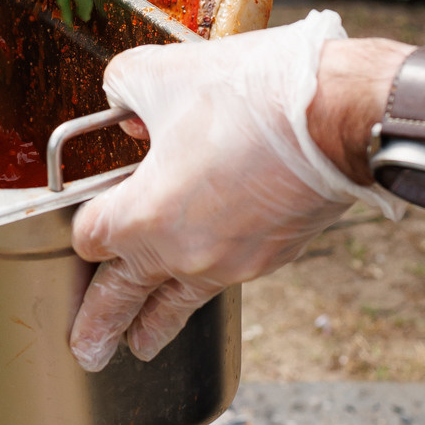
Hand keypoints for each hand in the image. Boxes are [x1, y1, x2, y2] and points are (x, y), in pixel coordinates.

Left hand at [67, 14, 406, 371]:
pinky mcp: (273, 258)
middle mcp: (182, 254)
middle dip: (104, 325)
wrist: (341, 116)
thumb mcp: (164, 72)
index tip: (84, 231)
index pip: (91, 241)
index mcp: (143, 217)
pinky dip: (212, 273)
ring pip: (181, 300)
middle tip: (88, 352)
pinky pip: (227, 274)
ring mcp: (232, 264)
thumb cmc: (251, 94)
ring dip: (158, 322)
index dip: (83, 230)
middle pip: (126, 297)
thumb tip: (126, 107)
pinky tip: (212, 261)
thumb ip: (126, 88)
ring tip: (144, 343)